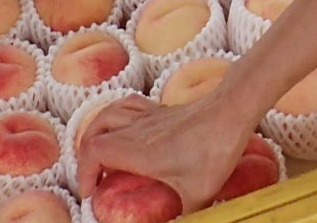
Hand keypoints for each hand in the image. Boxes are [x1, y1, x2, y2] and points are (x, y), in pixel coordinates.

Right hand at [68, 91, 251, 212]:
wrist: (233, 109)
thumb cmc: (215, 148)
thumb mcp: (197, 194)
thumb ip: (181, 216)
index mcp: (138, 151)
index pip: (93, 152)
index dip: (83, 172)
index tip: (91, 192)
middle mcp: (136, 130)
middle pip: (93, 133)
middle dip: (84, 158)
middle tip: (94, 179)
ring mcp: (147, 116)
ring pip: (106, 115)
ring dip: (95, 134)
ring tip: (100, 156)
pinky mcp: (159, 109)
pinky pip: (125, 105)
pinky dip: (114, 116)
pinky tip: (122, 130)